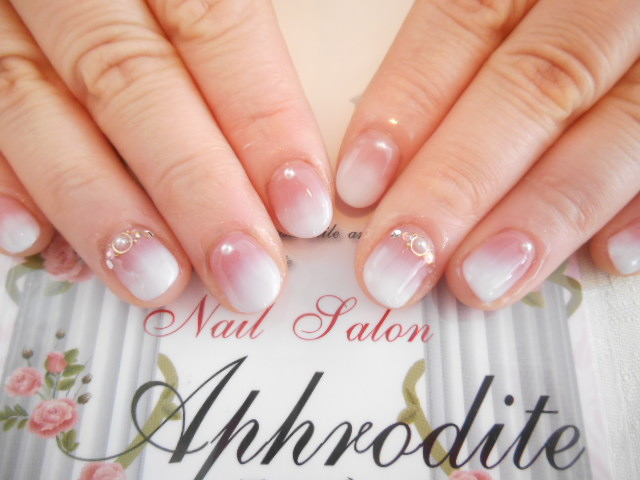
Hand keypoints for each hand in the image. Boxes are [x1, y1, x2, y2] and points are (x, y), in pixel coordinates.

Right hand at [0, 0, 332, 311]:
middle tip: (244, 272)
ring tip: (155, 277)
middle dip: (194, 188)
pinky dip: (1, 181)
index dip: (264, 120)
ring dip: (99, 205)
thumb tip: (280, 174)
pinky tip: (32, 238)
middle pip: (132, 81)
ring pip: (35, 106)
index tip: (302, 207)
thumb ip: (228, 46)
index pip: (217, 25)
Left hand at [337, 0, 639, 308]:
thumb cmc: (550, 14)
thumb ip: (456, 58)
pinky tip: (609, 258)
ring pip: (618, 127)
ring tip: (480, 282)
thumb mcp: (512, 3)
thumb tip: (378, 172)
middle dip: (458, 183)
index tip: (357, 186)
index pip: (465, 20)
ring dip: (546, 212)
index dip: (409, 102)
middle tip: (395, 267)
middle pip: (534, 85)